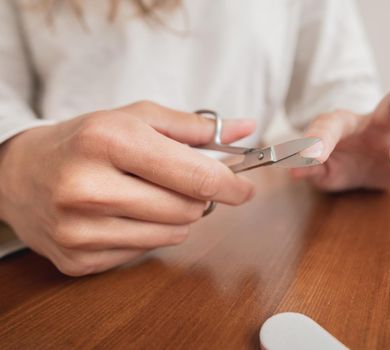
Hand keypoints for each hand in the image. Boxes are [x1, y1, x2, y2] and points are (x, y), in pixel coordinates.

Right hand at [0, 101, 254, 275]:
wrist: (18, 173)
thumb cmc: (84, 140)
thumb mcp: (134, 117)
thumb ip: (193, 126)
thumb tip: (245, 129)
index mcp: (108, 140)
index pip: (195, 176)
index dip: (230, 185)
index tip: (245, 189)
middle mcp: (90, 187)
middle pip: (188, 209)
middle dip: (196, 196)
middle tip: (178, 182)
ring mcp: (80, 229)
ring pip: (172, 235)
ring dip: (173, 216)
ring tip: (145, 195)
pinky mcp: (78, 259)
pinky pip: (144, 253)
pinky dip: (146, 234)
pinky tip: (121, 214)